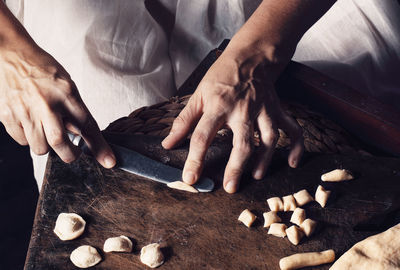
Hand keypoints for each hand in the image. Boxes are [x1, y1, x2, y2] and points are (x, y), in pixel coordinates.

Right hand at [0, 46, 115, 167]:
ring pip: (40, 147)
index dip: (99, 147)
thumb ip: (74, 109)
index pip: (87, 126)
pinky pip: (21, 141)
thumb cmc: (41, 68)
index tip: (109, 161)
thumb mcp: (66, 84)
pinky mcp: (7, 115)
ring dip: (47, 145)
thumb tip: (79, 134)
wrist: (9, 53)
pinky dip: (28, 138)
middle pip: (60, 143)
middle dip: (70, 155)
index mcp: (66, 93)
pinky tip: (31, 124)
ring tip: (47, 131)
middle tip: (73, 153)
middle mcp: (45, 103)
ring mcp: (24, 111)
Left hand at [162, 47, 302, 192]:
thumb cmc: (221, 76)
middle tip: (230, 187)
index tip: (190, 178)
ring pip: (269, 138)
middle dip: (236, 167)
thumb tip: (168, 144)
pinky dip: (296, 146)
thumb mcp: (197, 95)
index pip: (203, 136)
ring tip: (257, 176)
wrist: (250, 57)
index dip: (195, 159)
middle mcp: (242, 109)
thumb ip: (183, 121)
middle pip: (241, 142)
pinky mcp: (277, 109)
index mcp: (218, 105)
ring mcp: (263, 110)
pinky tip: (293, 162)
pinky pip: (292, 128)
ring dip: (265, 159)